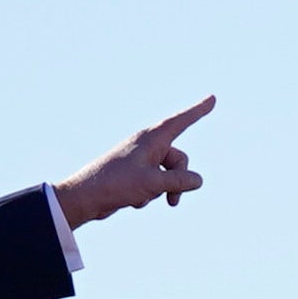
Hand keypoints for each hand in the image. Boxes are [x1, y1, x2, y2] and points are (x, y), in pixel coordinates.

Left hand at [53, 95, 217, 227]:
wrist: (85, 197)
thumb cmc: (116, 184)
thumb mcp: (154, 183)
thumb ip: (180, 181)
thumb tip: (197, 180)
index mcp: (151, 139)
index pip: (181, 122)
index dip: (198, 111)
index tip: (212, 99)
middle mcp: (147, 146)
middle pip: (179, 160)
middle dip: (179, 180)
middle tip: (172, 200)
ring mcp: (140, 160)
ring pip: (168, 174)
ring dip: (163, 190)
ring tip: (144, 198)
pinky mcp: (134, 174)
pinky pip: (155, 183)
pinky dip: (149, 194)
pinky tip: (132, 200)